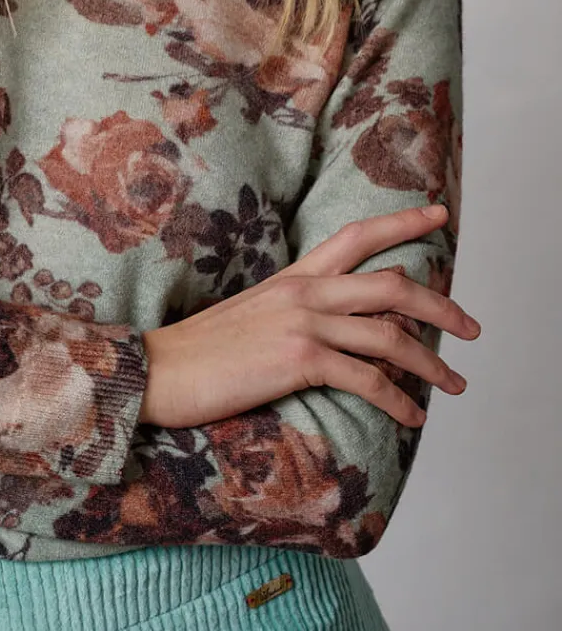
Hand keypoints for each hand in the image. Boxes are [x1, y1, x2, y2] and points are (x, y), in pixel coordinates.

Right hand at [138, 205, 480, 430]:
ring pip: (389, 335)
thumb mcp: (257, 314)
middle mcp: (303, 290)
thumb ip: (305, 306)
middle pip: (391, 284)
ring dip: (432, 364)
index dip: (404, 222)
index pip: (357, 235)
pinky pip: (367, 379)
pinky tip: (412, 416)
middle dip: (442, 304)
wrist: (158, 369)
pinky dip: (398, 400)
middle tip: (472, 327)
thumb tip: (356, 313)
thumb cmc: (202, 351)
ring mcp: (301, 322)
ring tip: (454, 385)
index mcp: (293, 275)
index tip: (440, 213)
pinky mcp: (297, 359)